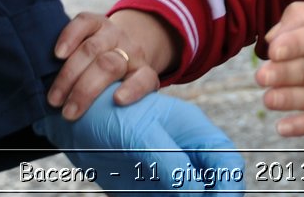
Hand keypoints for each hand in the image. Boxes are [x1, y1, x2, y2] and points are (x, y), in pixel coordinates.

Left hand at [33, 83, 244, 192]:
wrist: (74, 120)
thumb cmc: (107, 114)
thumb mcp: (140, 135)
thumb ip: (171, 163)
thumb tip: (196, 193)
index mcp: (194, 131)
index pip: (227, 161)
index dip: (230, 187)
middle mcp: (187, 152)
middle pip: (216, 183)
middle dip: (214, 196)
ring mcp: (171, 172)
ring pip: (194, 195)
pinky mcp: (154, 188)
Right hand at [48, 10, 173, 120]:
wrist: (122, 44)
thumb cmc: (116, 83)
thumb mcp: (124, 97)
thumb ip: (114, 113)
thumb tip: (88, 143)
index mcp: (142, 72)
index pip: (144, 80)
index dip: (133, 89)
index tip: (119, 101)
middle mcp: (129, 51)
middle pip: (109, 66)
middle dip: (86, 91)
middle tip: (68, 113)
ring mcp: (112, 33)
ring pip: (92, 49)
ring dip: (70, 74)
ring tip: (55, 98)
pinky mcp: (95, 21)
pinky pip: (83, 22)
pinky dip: (69, 37)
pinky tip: (58, 54)